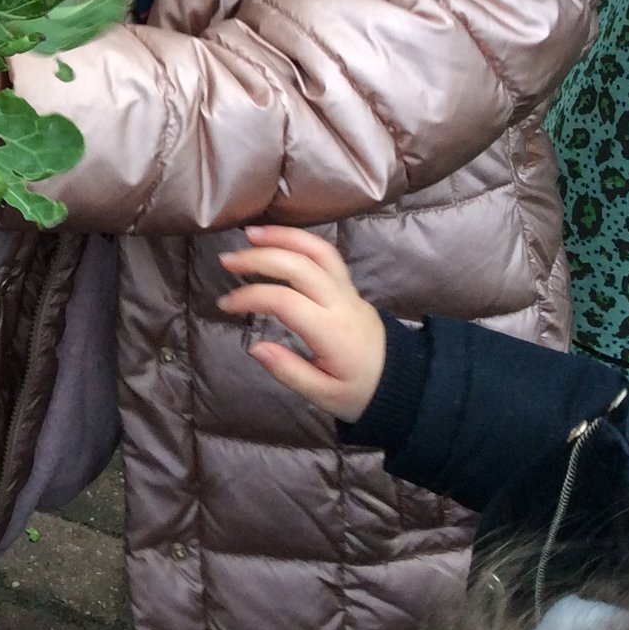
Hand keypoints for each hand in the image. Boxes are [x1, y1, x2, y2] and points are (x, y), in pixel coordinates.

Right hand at [216, 225, 385, 423]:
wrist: (402, 384)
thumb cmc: (359, 392)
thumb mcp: (324, 396)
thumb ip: (289, 371)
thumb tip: (254, 347)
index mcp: (332, 332)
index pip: (284, 301)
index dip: (250, 297)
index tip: (226, 305)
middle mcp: (341, 303)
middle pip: (299, 265)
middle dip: (259, 258)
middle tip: (227, 260)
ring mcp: (348, 290)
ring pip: (318, 250)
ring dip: (283, 236)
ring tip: (251, 233)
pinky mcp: (349, 286)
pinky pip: (326, 254)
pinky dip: (300, 240)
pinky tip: (278, 239)